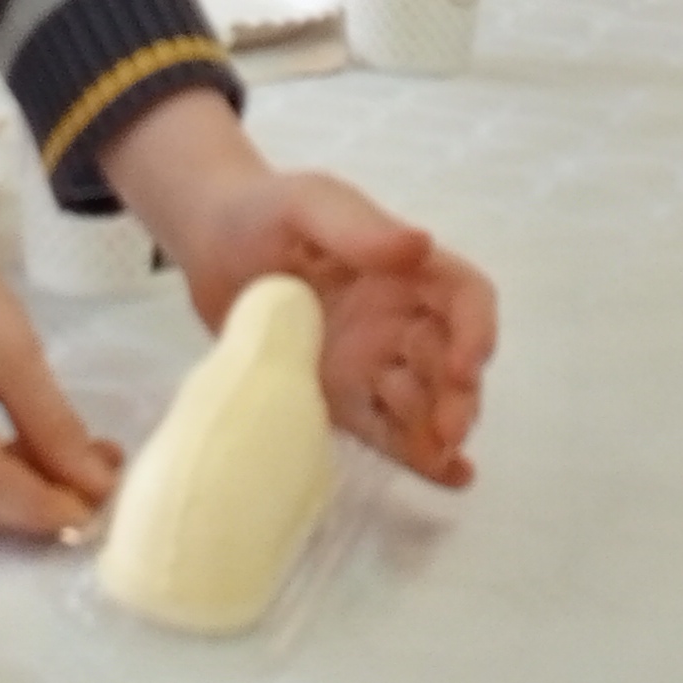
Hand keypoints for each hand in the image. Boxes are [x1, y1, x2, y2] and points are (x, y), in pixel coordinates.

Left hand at [99, 91, 496, 486]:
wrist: (206, 247)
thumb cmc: (260, 212)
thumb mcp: (308, 204)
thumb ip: (357, 227)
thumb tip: (420, 245)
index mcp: (405, 270)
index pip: (465, 299)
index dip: (476, 331)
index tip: (466, 365)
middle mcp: (399, 318)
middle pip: (451, 361)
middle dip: (460, 396)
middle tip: (448, 429)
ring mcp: (372, 362)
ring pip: (425, 401)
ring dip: (442, 429)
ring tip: (439, 456)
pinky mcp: (341, 398)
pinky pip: (386, 430)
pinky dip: (417, 454)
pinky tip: (446, 478)